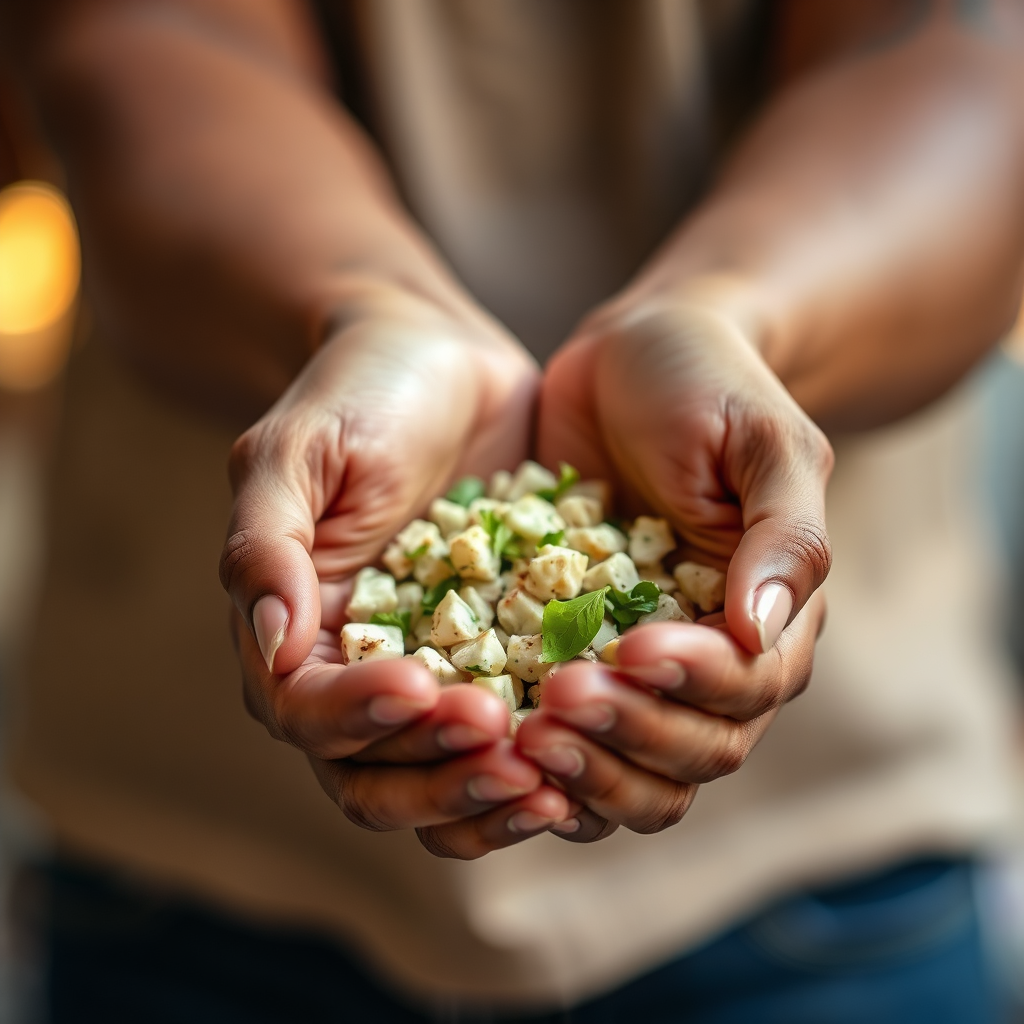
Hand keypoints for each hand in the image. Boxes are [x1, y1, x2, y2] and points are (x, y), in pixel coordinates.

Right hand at [220, 283, 571, 857]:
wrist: (440, 360)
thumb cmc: (357, 394)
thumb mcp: (298, 451)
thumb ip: (267, 545)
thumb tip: (273, 646)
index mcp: (298, 638)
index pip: (312, 715)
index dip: (362, 718)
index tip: (425, 685)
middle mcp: (361, 676)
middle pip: (379, 780)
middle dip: (442, 779)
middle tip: (510, 753)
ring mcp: (438, 675)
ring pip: (449, 781)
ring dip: (495, 796)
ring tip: (557, 778)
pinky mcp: (505, 660)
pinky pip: (523, 737)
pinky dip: (551, 760)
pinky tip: (600, 745)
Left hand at [524, 291, 832, 837]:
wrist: (631, 358)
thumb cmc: (710, 386)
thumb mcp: (762, 442)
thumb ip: (784, 537)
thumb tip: (761, 634)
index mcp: (768, 619)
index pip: (746, 690)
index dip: (692, 683)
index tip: (631, 646)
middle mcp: (708, 663)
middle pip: (690, 753)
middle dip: (629, 736)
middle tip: (558, 698)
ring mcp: (635, 671)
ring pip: (630, 772)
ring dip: (583, 770)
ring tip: (522, 733)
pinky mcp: (566, 656)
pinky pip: (561, 739)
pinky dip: (534, 761)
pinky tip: (490, 740)